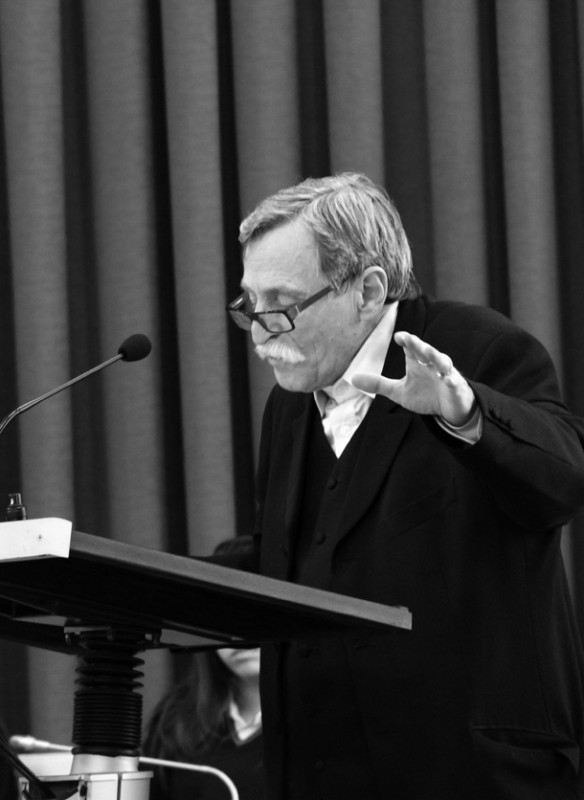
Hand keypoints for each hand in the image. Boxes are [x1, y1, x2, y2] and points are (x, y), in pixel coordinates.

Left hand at [351, 331, 475, 425]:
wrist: (449, 410)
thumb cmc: (425, 395)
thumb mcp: (399, 391)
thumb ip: (378, 384)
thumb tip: (353, 379)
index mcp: (418, 363)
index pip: (411, 348)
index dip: (407, 341)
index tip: (398, 336)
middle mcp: (432, 365)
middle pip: (426, 352)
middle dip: (419, 345)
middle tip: (410, 339)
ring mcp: (445, 375)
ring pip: (443, 362)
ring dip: (437, 357)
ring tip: (430, 353)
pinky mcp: (456, 387)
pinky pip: (454, 382)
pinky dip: (451, 380)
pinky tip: (448, 379)